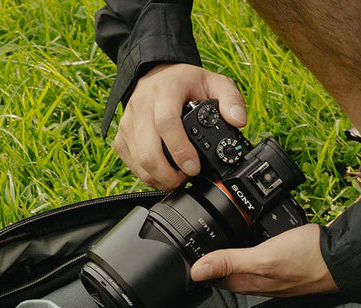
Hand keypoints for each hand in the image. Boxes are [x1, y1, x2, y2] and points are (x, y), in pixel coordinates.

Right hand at [114, 63, 246, 190]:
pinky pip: (132, 164)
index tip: (194, 168)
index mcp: (165, 91)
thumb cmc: (186, 83)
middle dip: (169, 175)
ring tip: (176, 178)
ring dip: (160, 179)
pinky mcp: (121, 136)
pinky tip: (162, 173)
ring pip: (140, 163)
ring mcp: (128, 122)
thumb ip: (231, 99)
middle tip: (185, 179)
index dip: (180, 150)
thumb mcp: (213, 82)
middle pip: (149, 152)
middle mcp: (141, 105)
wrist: (157, 75)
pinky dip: (148, 175)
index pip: (167, 123)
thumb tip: (238, 121)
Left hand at [189, 224, 337, 296]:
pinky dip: (252, 249)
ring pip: (243, 266)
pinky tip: (253, 239)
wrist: (341, 257)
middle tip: (200, 245)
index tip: (187, 256)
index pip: (213, 279)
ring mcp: (273, 275)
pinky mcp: (285, 265)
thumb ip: (229, 262)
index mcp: (249, 282)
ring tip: (220, 241)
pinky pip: (260, 259)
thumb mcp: (262, 257)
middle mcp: (259, 282)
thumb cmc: (307, 259)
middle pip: (226, 274)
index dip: (199, 268)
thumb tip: (197, 271)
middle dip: (212, 262)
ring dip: (231, 255)